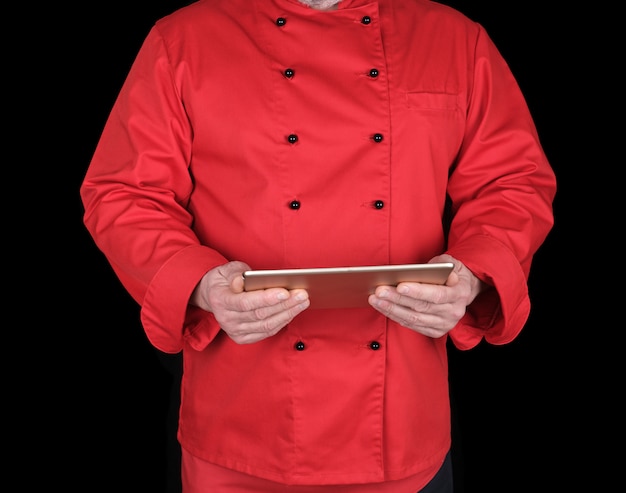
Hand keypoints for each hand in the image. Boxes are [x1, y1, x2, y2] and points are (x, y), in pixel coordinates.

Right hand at [190, 261, 309, 343]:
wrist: (213, 296)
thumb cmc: (224, 280)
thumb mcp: (227, 269)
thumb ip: (236, 274)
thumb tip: (244, 281)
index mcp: (220, 301)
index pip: (246, 303)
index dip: (266, 298)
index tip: (285, 292)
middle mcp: (226, 319)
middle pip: (261, 315)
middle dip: (284, 305)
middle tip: (302, 294)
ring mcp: (235, 331)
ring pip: (267, 325)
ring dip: (288, 313)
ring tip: (303, 301)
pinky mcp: (243, 338)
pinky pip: (267, 331)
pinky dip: (282, 322)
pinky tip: (293, 311)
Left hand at [368, 254, 486, 337]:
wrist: (463, 290)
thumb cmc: (451, 274)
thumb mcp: (449, 263)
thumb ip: (438, 265)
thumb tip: (417, 271)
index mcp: (460, 294)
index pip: (437, 295)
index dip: (418, 291)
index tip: (400, 286)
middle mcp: (453, 312)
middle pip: (421, 307)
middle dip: (397, 299)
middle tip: (379, 290)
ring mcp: (444, 324)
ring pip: (413, 318)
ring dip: (391, 309)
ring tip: (375, 299)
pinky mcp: (435, 331)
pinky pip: (411, 325)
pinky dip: (395, 316)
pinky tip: (383, 307)